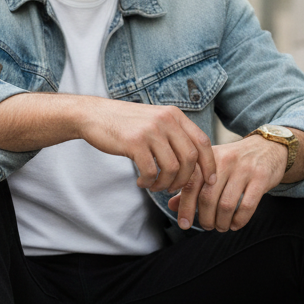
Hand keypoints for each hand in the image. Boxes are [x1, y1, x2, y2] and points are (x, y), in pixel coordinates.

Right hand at [77, 99, 216, 193]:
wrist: (94, 115)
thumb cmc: (126, 123)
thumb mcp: (155, 120)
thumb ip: (174, 134)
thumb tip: (194, 162)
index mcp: (174, 116)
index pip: (202, 142)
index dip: (209, 164)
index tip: (209, 180)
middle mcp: (166, 120)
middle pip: (190, 158)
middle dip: (184, 180)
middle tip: (172, 187)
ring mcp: (151, 131)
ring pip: (172, 168)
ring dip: (165, 184)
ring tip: (154, 186)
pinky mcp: (135, 142)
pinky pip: (151, 171)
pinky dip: (148, 183)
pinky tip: (141, 182)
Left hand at [167, 135, 287, 231]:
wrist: (268, 147)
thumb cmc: (235, 161)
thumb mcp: (212, 167)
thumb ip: (193, 185)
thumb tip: (172, 205)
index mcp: (208, 157)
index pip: (191, 184)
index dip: (185, 207)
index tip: (184, 224)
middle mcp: (224, 160)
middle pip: (207, 197)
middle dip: (205, 218)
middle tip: (207, 226)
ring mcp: (244, 169)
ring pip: (226, 204)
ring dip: (221, 222)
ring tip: (221, 227)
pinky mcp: (261, 177)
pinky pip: (247, 205)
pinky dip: (239, 220)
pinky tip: (235, 224)